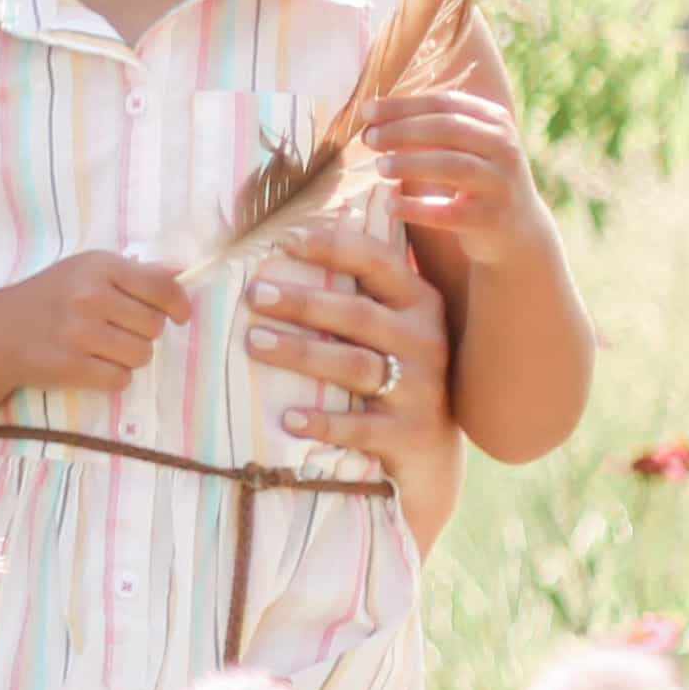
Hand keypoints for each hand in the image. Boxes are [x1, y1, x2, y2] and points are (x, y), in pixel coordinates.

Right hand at [0, 250, 188, 395]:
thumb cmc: (51, 296)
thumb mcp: (86, 271)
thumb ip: (134, 273)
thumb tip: (181, 272)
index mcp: (99, 267)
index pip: (161, 287)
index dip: (179, 305)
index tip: (178, 316)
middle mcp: (89, 296)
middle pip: (154, 326)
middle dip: (143, 332)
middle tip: (118, 330)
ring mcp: (79, 333)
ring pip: (141, 355)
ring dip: (129, 357)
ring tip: (104, 348)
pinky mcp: (71, 366)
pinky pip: (120, 379)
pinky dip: (112, 377)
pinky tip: (92, 365)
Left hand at [245, 221, 451, 463]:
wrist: (434, 448)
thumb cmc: (396, 371)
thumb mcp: (391, 327)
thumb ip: (358, 292)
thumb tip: (286, 247)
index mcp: (419, 303)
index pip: (379, 263)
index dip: (335, 247)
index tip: (286, 241)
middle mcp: (425, 340)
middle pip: (358, 315)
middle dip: (303, 303)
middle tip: (254, 295)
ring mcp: (421, 389)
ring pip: (355, 365)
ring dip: (302, 353)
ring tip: (255, 343)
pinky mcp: (409, 433)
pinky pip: (360, 427)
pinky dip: (324, 423)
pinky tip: (288, 418)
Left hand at [368, 80, 540, 256]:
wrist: (518, 229)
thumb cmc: (475, 178)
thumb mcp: (465, 146)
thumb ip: (429, 127)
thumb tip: (369, 114)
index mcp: (495, 121)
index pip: (444, 103)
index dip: (401, 105)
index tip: (365, 111)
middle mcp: (504, 148)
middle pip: (447, 129)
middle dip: (402, 131)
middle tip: (369, 139)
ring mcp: (500, 184)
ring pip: (451, 166)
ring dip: (409, 164)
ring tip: (380, 167)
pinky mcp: (491, 218)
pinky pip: (448, 211)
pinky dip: (416, 208)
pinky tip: (390, 205)